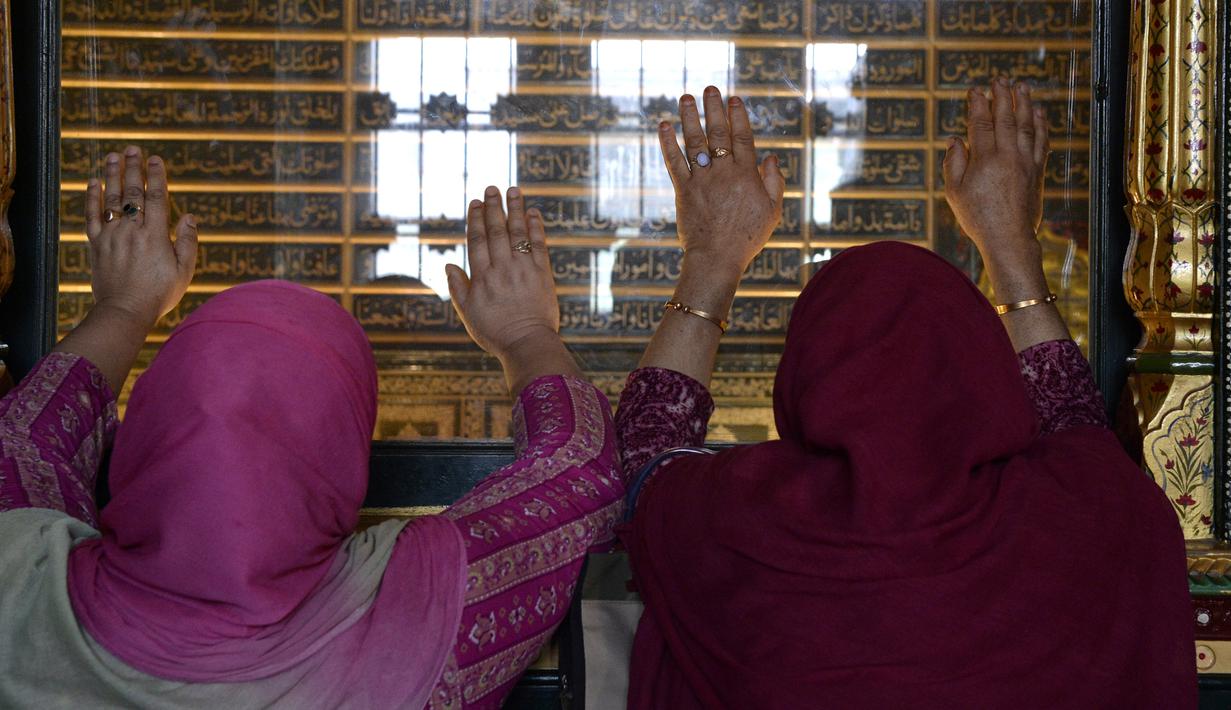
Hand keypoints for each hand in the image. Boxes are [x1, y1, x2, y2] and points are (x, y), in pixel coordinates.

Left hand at [85, 146, 197, 329]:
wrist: (125, 311)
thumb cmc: (159, 294)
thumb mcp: (184, 271)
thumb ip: (187, 242)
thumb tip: (190, 216)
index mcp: (155, 236)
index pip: (156, 198)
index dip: (156, 177)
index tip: (155, 159)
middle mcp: (132, 231)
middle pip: (132, 193)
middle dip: (133, 168)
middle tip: (133, 149)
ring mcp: (112, 236)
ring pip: (111, 199)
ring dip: (112, 175)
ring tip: (114, 156)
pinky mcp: (97, 245)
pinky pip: (92, 216)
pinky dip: (92, 198)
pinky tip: (93, 182)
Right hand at [446, 186, 560, 362]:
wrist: (527, 344)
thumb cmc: (494, 332)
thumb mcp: (468, 313)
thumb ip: (458, 287)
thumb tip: (448, 265)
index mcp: (481, 277)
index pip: (477, 240)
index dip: (476, 219)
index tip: (475, 202)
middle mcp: (502, 268)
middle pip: (497, 231)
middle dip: (494, 207)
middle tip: (492, 188)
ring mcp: (524, 269)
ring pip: (518, 232)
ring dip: (515, 209)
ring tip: (513, 190)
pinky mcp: (543, 274)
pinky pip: (539, 245)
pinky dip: (536, 227)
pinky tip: (534, 213)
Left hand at [659, 86, 784, 277]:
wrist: (717, 257)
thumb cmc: (747, 237)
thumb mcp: (772, 211)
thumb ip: (774, 182)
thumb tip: (771, 158)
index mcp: (747, 175)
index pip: (743, 137)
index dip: (738, 116)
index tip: (734, 98)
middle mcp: (724, 172)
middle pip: (718, 133)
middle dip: (714, 108)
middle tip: (709, 88)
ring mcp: (702, 179)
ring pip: (695, 142)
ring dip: (689, 117)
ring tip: (686, 98)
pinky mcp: (684, 190)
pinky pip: (674, 162)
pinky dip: (667, 143)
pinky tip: (663, 126)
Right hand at [943, 77, 1048, 281]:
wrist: (1008, 237)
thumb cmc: (977, 217)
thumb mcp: (954, 192)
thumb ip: (953, 163)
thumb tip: (955, 140)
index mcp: (984, 159)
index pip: (981, 123)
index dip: (977, 104)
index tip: (975, 90)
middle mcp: (1008, 155)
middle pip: (1006, 117)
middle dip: (1002, 95)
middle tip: (1000, 79)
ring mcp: (1025, 161)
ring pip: (1026, 124)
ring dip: (1024, 103)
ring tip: (1021, 87)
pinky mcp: (1037, 171)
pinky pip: (1041, 141)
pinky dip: (1040, 124)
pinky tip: (1038, 113)